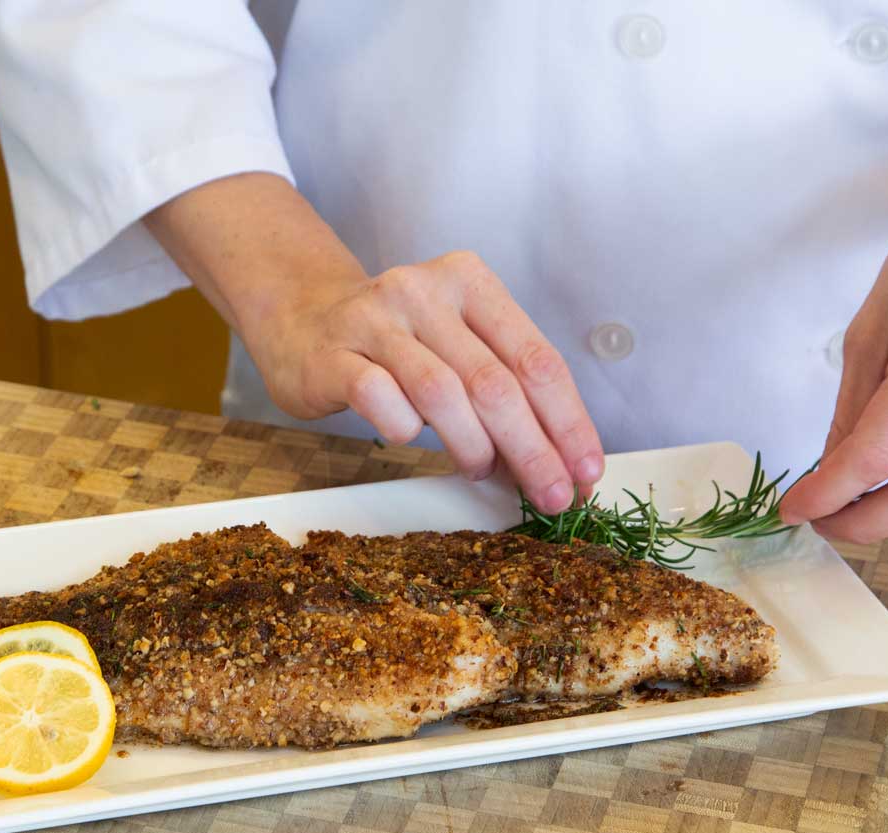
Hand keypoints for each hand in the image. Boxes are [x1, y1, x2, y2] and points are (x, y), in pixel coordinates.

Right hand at [249, 250, 604, 510]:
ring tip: (482, 471)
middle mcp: (424, 290)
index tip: (585, 470)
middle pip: (494, 382)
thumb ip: (504, 388)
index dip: (567, 421)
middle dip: (532, 449)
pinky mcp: (333, 355)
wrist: (302, 320)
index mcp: (470, 282)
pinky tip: (410, 437)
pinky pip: (380, 400)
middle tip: (552, 495)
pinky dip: (405, 430)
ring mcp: (375, 320)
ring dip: (473, 446)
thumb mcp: (456, 346)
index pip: (536, 358)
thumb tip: (559, 462)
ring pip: (442, 393)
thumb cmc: (395, 344)